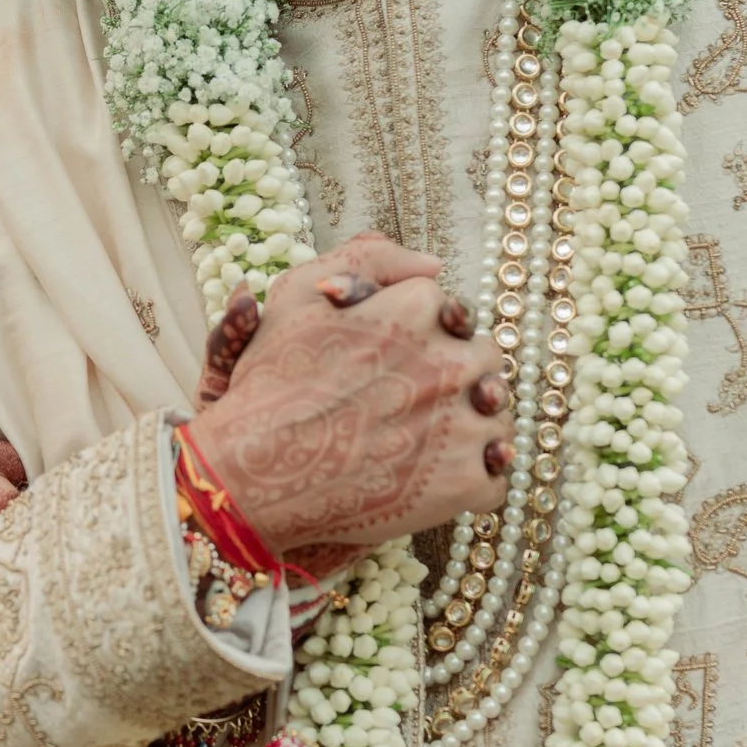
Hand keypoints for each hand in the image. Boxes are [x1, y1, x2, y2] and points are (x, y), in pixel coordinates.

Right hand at [187, 236, 512, 563]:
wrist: (251, 475)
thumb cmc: (269, 385)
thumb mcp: (300, 297)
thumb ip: (369, 263)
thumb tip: (433, 265)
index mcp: (418, 310)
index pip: (454, 315)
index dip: (424, 339)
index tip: (392, 365)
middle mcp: (452, 361)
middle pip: (485, 361)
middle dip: (456, 378)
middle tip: (408, 405)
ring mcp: (465, 425)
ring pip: (496, 419)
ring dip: (468, 431)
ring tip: (417, 447)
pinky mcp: (466, 484)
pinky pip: (495, 478)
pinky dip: (469, 483)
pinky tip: (428, 483)